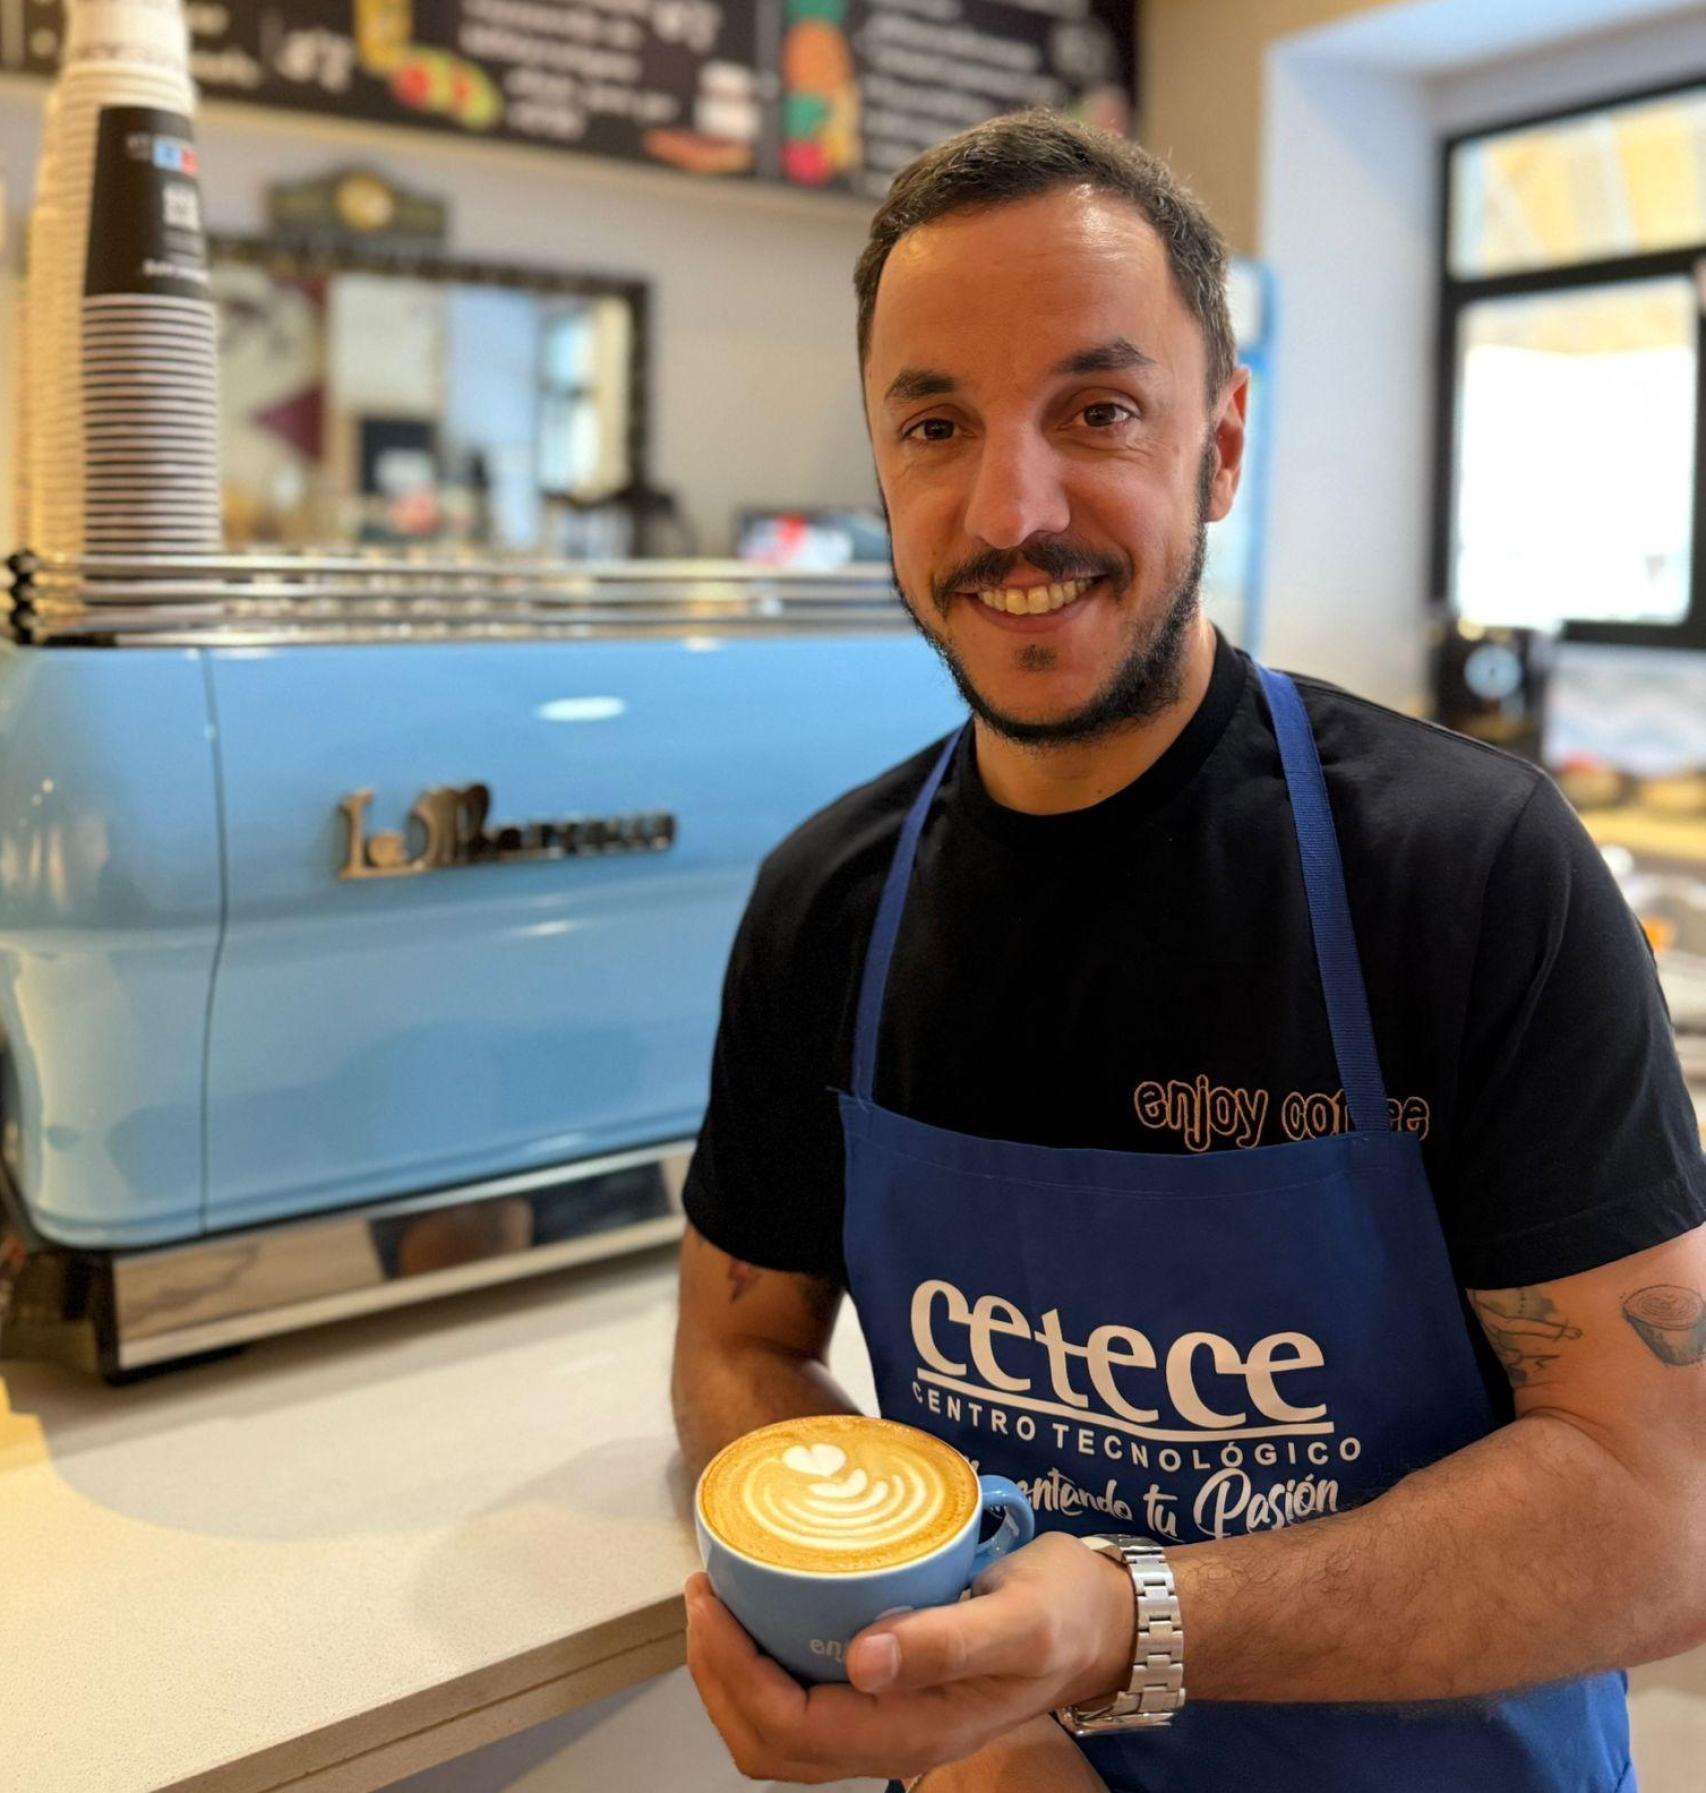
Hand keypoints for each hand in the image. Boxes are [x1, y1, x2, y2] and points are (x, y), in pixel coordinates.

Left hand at [683, 1533, 1133, 1783]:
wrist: (1100, 1622)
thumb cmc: (1063, 1613)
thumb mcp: (1017, 1619)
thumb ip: (946, 1643)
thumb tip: (864, 1661)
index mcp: (915, 1730)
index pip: (790, 1726)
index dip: (733, 1673)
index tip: (711, 1601)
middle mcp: (892, 1740)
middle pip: (768, 1741)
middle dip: (716, 1674)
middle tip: (704, 1591)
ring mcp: (887, 1723)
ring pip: (777, 1731)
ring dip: (730, 1675)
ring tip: (718, 1600)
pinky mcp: (887, 1695)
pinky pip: (802, 1703)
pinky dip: (762, 1669)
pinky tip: (764, 1613)